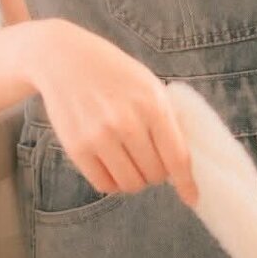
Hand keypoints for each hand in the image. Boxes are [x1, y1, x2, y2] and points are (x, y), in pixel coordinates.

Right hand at [20, 19, 200, 206]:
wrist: (64, 59)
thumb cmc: (114, 73)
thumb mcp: (149, 85)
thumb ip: (167, 118)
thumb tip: (183, 161)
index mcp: (152, 104)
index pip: (177, 157)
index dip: (187, 183)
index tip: (192, 198)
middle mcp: (127, 122)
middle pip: (154, 174)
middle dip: (156, 173)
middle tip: (149, 158)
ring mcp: (99, 136)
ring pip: (130, 184)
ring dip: (135, 180)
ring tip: (130, 161)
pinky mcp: (76, 147)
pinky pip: (104, 184)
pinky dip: (113, 182)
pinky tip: (112, 164)